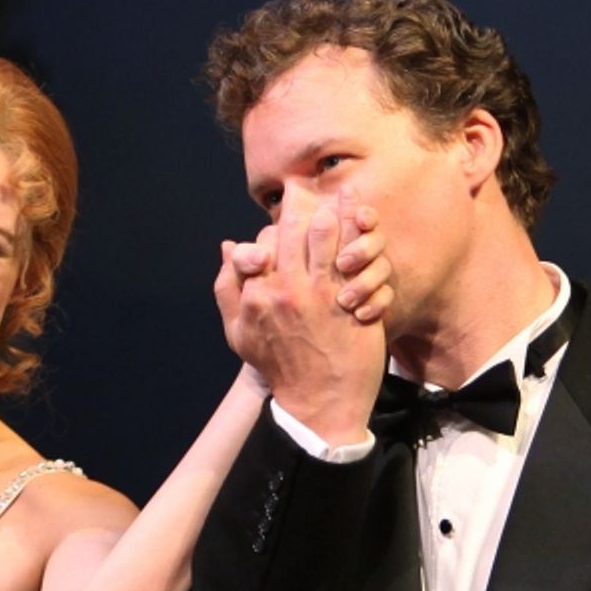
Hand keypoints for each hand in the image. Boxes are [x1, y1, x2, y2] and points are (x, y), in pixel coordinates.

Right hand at [214, 188, 391, 444]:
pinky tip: (362, 214)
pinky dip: (356, 230)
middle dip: (298, 204)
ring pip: (323, 234)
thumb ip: (228, 290)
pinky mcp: (349, 300)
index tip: (279, 224)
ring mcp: (319, 294)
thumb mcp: (238, 335)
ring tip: (339, 192)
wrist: (318, 404)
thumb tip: (227, 247)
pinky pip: (352, 254)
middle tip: (304, 186)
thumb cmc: (278, 370)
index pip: (260, 245)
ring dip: (331, 208)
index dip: (271, 230)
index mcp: (256, 296)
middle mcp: (285, 290)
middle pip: (290, 231)